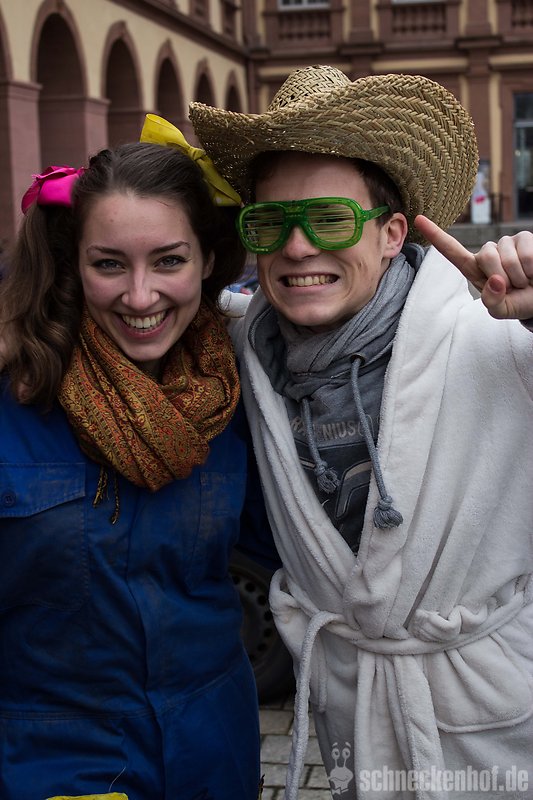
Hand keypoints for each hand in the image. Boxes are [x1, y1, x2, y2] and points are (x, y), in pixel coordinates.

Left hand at [414, 215, 532, 320]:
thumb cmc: (518, 302)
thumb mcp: (502, 311)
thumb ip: (492, 303)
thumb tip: (495, 282)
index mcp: (474, 269)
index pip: (452, 251)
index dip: (435, 236)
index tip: (418, 219)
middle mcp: (488, 252)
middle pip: (486, 257)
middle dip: (502, 277)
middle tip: (512, 287)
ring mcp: (505, 243)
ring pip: (507, 257)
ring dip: (518, 276)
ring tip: (524, 281)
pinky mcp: (524, 237)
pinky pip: (525, 253)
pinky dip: (531, 269)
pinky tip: (532, 272)